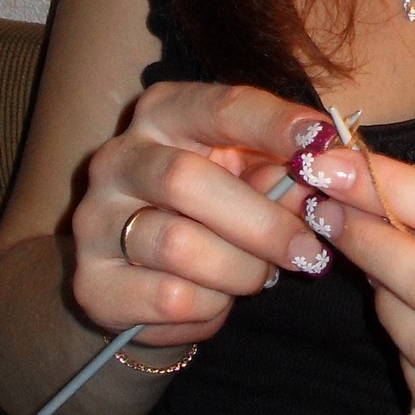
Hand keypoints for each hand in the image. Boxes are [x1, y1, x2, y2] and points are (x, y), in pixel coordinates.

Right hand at [71, 83, 334, 348]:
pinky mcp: (92, 281)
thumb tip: (317, 177)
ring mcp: (96, 219)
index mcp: (164, 114)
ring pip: (180, 246)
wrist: (141, 279)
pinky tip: (216, 299)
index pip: (220, 107)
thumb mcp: (247, 179)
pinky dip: (211, 306)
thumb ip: (277, 173)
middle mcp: (119, 157)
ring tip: (258, 277)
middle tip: (309, 251)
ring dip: (240, 270)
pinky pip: (169, 298)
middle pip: (186, 181)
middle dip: (261, 222)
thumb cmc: (210, 212)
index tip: (322, 139)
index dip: (272, 123)